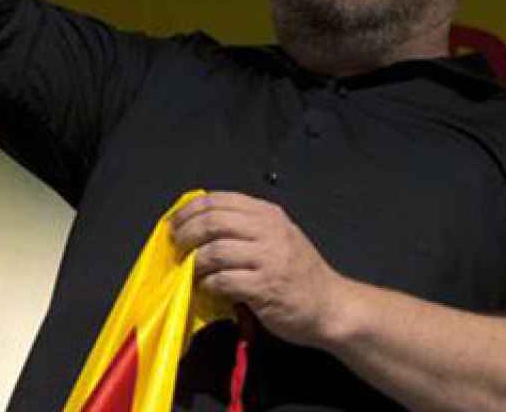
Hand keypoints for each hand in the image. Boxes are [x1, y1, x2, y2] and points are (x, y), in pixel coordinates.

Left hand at [170, 191, 349, 347]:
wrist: (331, 306)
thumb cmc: (298, 273)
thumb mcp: (275, 236)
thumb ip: (243, 225)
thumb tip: (195, 221)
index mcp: (267, 214)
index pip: (218, 200)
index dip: (188, 210)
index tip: (174, 223)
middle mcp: (269, 231)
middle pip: (212, 222)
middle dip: (185, 234)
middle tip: (176, 247)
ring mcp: (269, 259)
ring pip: (214, 251)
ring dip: (194, 262)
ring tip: (190, 270)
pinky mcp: (266, 287)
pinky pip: (223, 280)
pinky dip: (208, 284)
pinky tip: (208, 288)